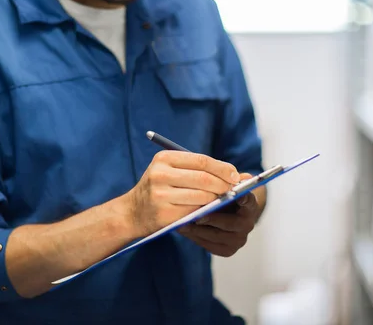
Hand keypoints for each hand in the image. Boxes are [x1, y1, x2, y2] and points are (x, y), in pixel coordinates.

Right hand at [126, 151, 240, 236]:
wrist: (131, 212)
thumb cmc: (158, 189)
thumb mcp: (171, 171)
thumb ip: (201, 170)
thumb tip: (241, 175)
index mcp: (164, 159)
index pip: (202, 160)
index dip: (223, 168)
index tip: (236, 175)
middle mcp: (160, 174)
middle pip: (204, 178)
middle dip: (224, 185)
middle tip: (233, 190)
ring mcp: (161, 194)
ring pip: (202, 196)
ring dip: (216, 199)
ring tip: (221, 200)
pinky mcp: (164, 213)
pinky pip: (194, 211)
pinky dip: (205, 211)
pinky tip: (207, 211)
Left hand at [178, 173, 266, 256]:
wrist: (226, 213)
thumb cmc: (224, 196)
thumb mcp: (227, 185)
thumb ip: (228, 180)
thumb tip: (240, 177)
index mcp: (250, 206)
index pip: (250, 202)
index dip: (244, 199)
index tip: (238, 196)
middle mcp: (247, 224)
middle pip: (231, 223)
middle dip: (212, 219)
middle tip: (196, 216)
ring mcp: (238, 239)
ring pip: (217, 236)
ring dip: (199, 230)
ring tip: (182, 223)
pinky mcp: (226, 250)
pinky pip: (209, 245)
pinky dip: (195, 237)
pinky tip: (182, 229)